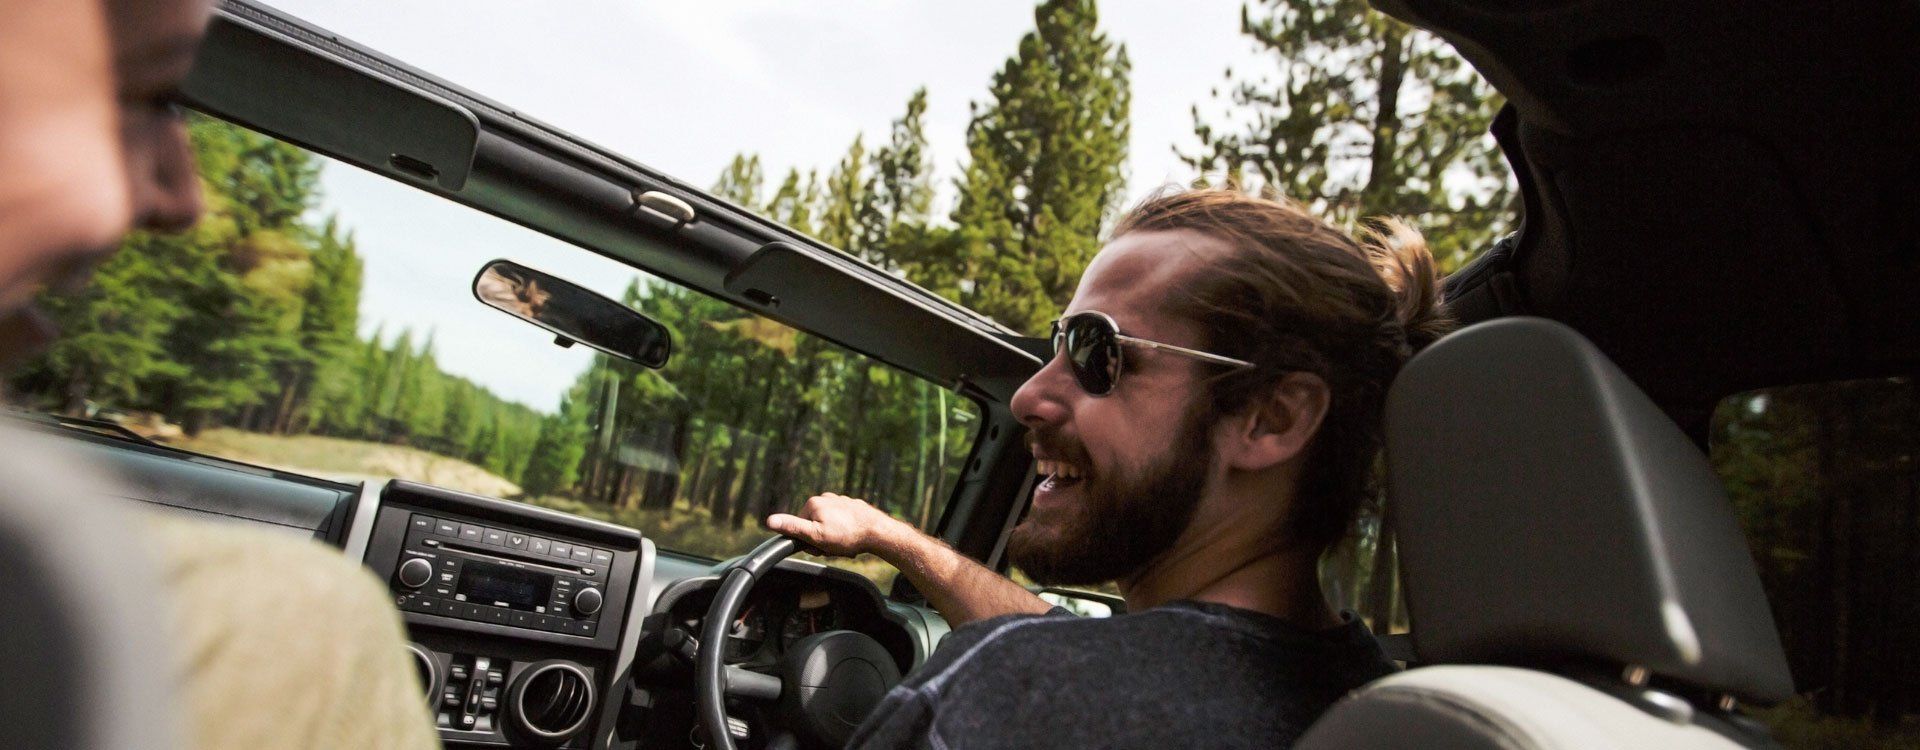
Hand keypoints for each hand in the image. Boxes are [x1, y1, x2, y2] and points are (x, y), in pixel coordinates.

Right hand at [765, 493, 904, 557]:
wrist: (878, 532)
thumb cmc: (846, 535)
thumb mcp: (815, 535)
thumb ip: (793, 527)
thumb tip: (770, 521)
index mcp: (813, 503)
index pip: (801, 527)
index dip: (809, 542)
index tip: (820, 547)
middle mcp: (826, 498)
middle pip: (815, 526)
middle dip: (823, 540)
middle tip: (835, 547)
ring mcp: (841, 501)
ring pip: (830, 526)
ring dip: (835, 539)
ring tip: (846, 544)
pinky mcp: (853, 507)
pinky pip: (843, 523)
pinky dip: (846, 533)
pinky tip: (854, 539)